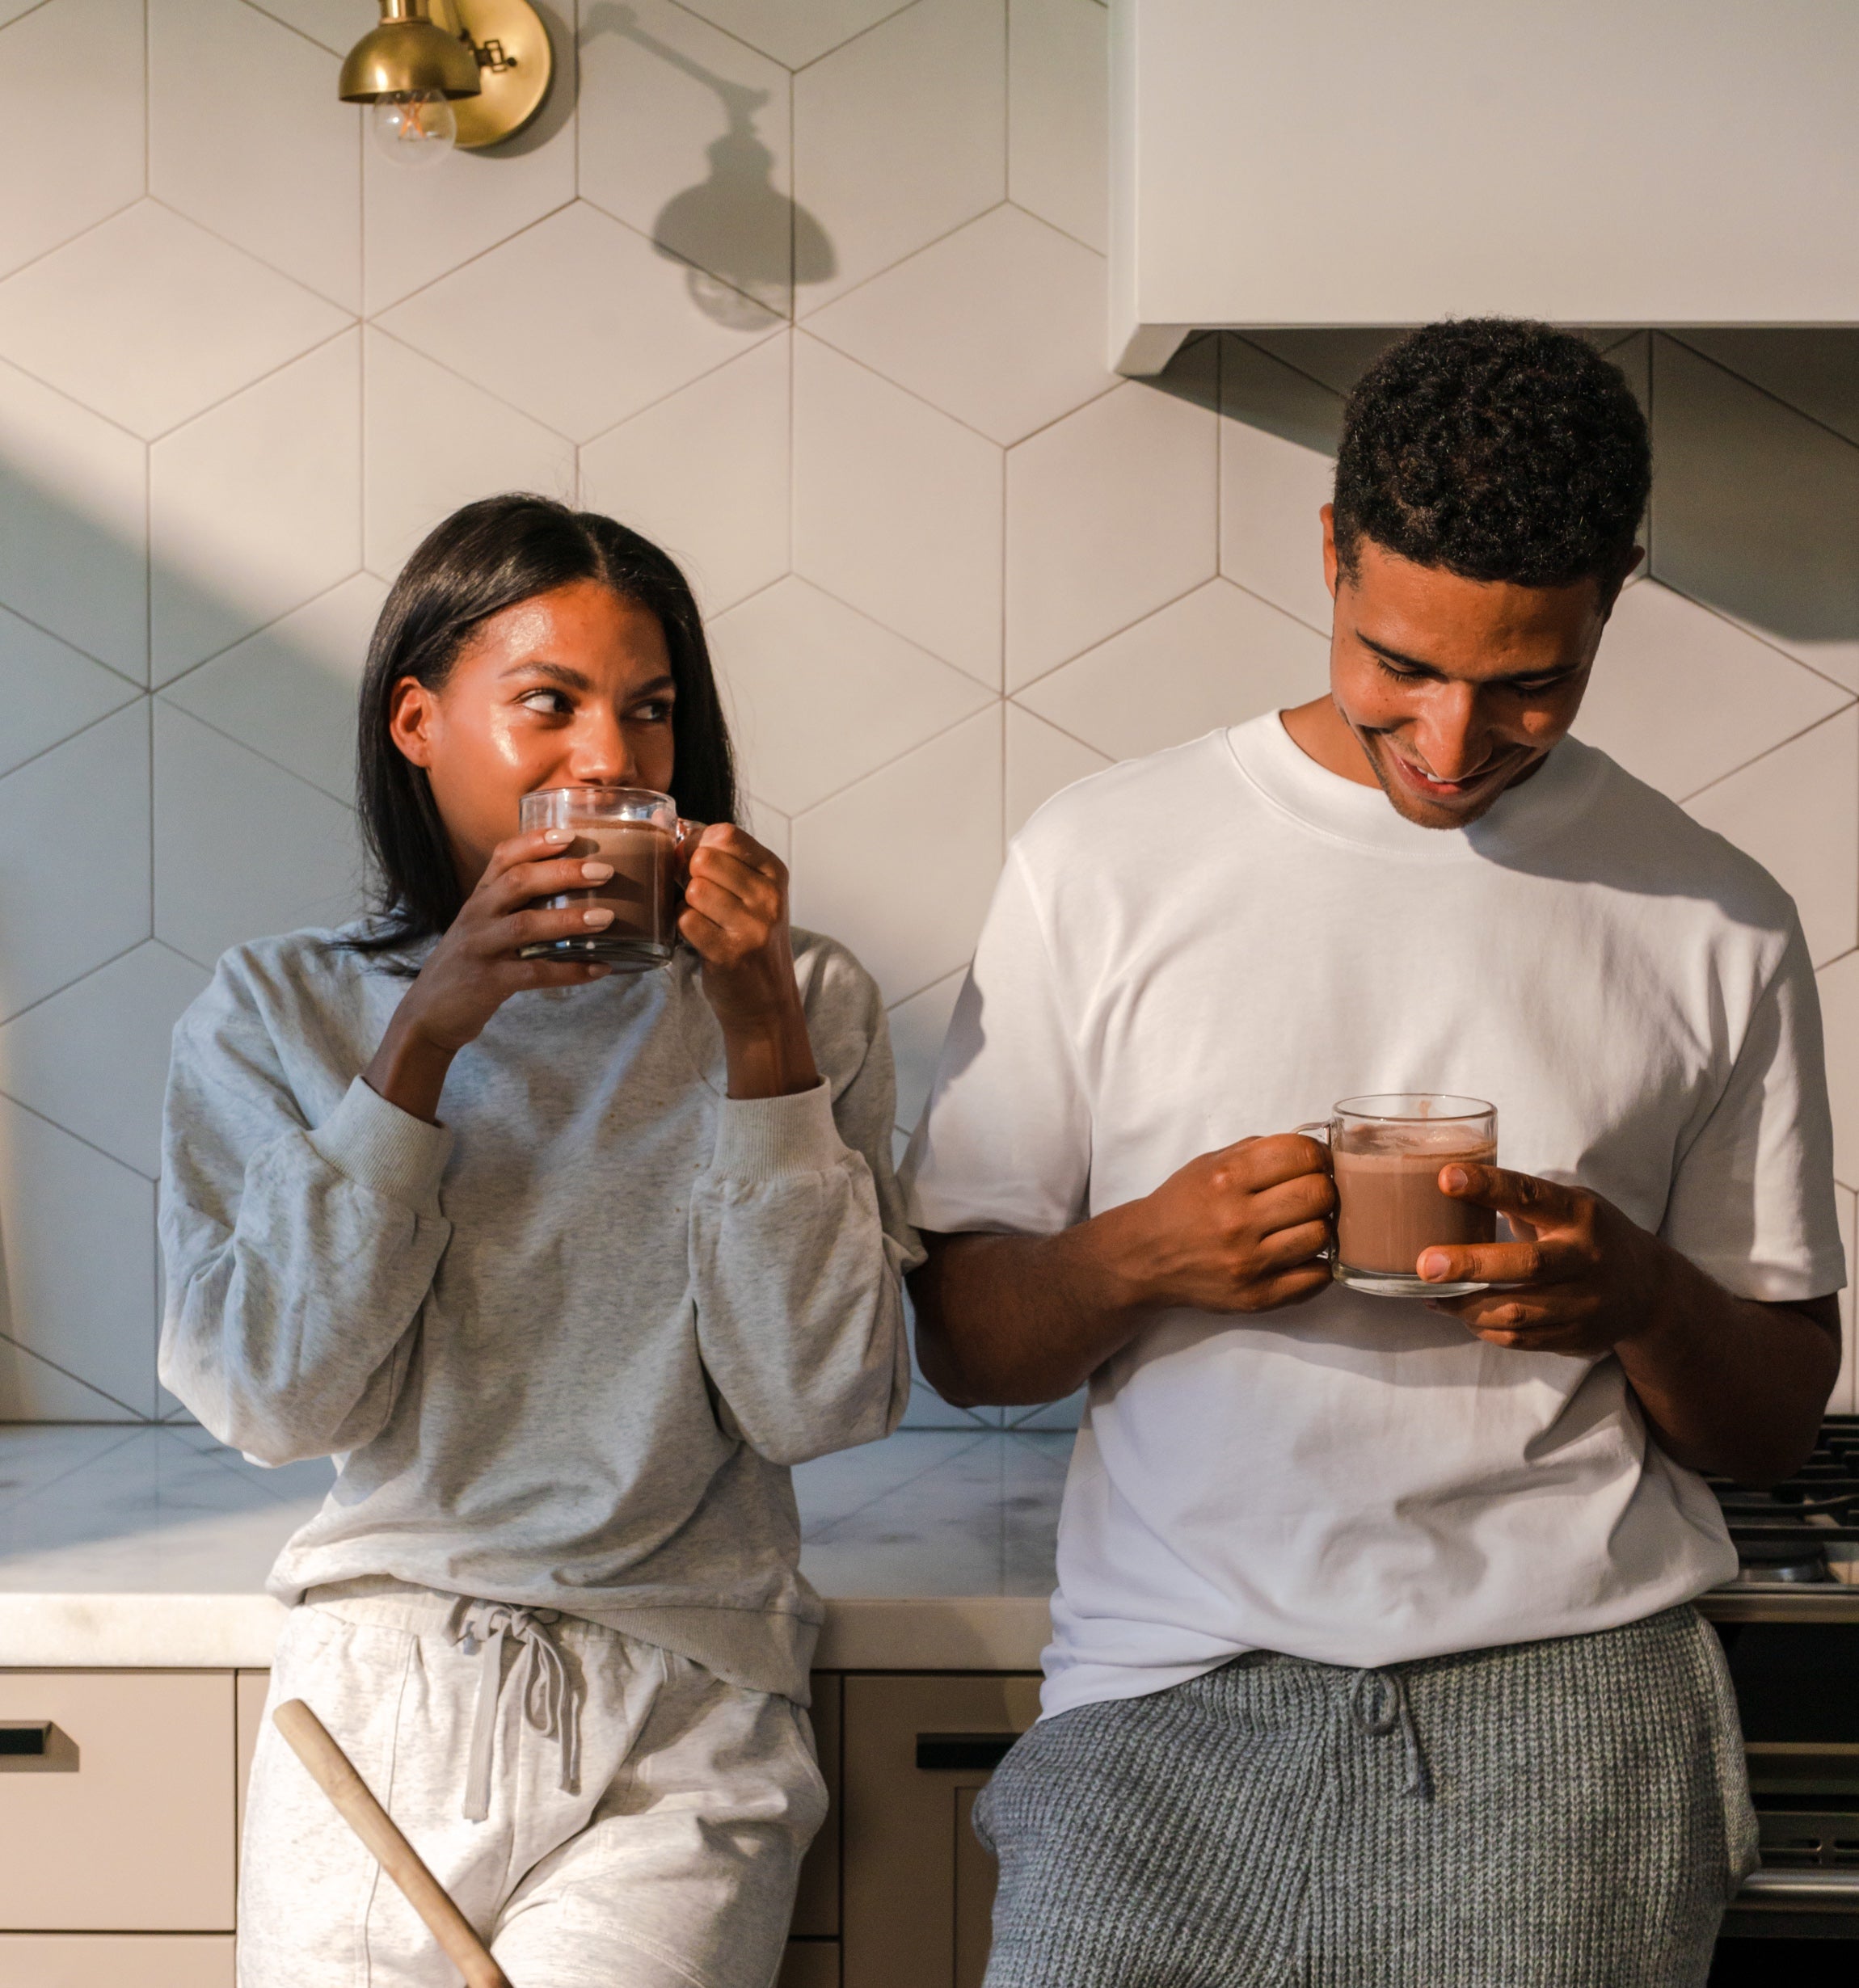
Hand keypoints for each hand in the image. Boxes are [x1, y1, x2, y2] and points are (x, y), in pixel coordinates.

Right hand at [365, 827, 617, 1118]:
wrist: (428, 1014)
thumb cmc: (468, 964)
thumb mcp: (482, 926)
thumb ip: (513, 906)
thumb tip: (574, 891)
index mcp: (479, 898)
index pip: (503, 856)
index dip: (535, 841)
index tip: (570, 833)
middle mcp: (477, 916)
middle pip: (518, 882)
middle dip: (563, 873)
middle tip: (603, 871)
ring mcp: (480, 948)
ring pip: (525, 925)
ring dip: (569, 919)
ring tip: (606, 918)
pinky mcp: (488, 982)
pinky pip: (534, 973)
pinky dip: (570, 971)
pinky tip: (599, 968)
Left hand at [676, 823, 818, 1098]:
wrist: (766, 1001)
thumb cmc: (750, 938)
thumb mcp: (752, 892)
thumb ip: (719, 856)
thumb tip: (664, 819)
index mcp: (774, 872)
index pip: (725, 834)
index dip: (699, 844)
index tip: (698, 865)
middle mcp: (769, 896)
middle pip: (704, 859)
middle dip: (689, 875)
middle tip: (699, 897)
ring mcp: (753, 925)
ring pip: (694, 889)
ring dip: (687, 904)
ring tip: (703, 919)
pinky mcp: (730, 952)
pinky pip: (686, 921)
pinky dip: (684, 928)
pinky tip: (700, 937)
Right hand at [1107, 1134, 1334, 1315]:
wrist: (1146, 1257)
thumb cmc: (1182, 1205)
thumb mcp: (1209, 1163)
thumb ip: (1258, 1152)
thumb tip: (1313, 1151)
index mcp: (1226, 1178)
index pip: (1302, 1154)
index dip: (1318, 1155)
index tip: (1316, 1163)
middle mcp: (1237, 1220)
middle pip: (1319, 1194)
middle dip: (1324, 1189)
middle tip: (1313, 1194)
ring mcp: (1248, 1262)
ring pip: (1321, 1235)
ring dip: (1320, 1226)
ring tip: (1304, 1224)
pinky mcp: (1257, 1296)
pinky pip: (1316, 1278)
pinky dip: (1317, 1264)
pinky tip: (1301, 1254)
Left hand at [1419, 1164, 1661, 1355]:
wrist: (1650, 1290)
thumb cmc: (1588, 1235)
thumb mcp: (1568, 1205)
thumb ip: (1520, 1200)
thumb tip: (1447, 1186)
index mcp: (1581, 1214)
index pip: (1531, 1196)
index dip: (1489, 1186)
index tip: (1446, 1178)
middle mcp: (1587, 1259)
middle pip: (1527, 1265)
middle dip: (1471, 1265)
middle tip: (1426, 1265)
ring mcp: (1587, 1304)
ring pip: (1518, 1312)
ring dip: (1466, 1306)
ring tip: (1432, 1293)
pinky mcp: (1578, 1337)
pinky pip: (1520, 1340)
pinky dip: (1483, 1329)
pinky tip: (1459, 1314)